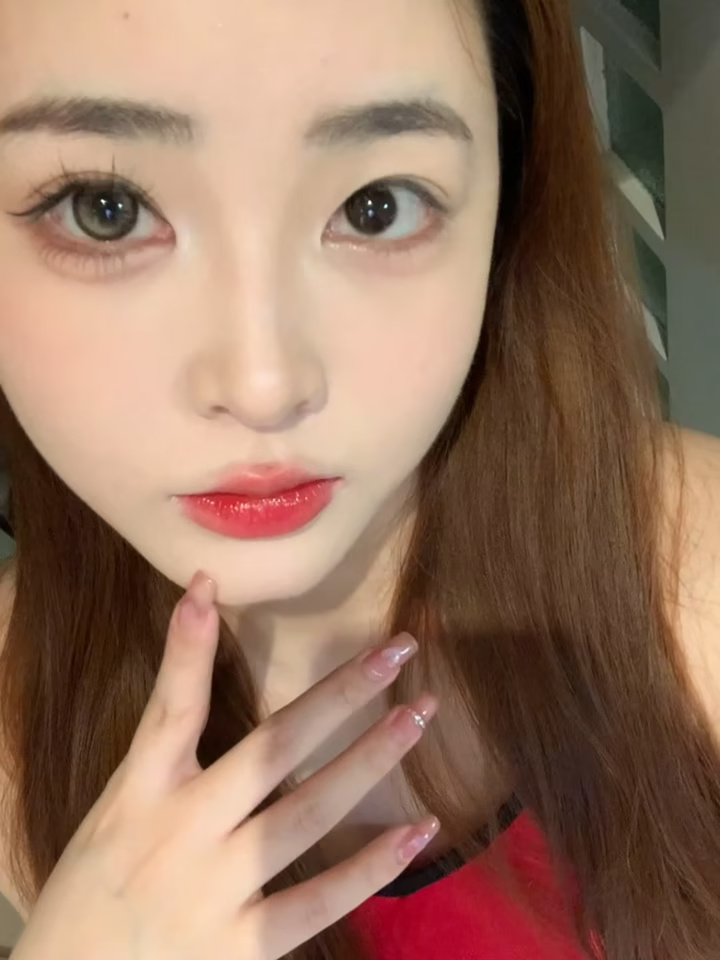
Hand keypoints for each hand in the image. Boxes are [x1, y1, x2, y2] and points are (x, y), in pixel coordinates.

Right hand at [12, 571, 438, 959]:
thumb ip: (158, 765)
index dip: (188, 646)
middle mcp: (180, 832)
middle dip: (338, 695)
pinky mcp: (240, 948)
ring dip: (369, 759)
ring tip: (418, 715)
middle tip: (398, 650)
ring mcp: (213, 889)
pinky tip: (417, 831)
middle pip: (271, 749)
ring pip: (306, 812)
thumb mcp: (111, 819)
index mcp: (138, 795)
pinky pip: (317, 899)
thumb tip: (190, 698)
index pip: (170, 708)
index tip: (212, 583)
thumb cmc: (88, 902)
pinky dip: (371, 865)